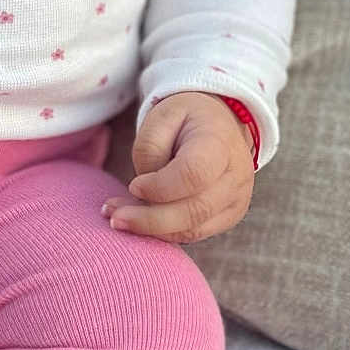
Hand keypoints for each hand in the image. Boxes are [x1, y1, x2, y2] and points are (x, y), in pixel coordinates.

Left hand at [100, 91, 255, 243]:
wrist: (218, 124)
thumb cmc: (185, 118)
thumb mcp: (161, 116)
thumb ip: (149, 150)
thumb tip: (143, 194)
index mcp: (220, 143)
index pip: (193, 175)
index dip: (159, 187)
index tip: (133, 185)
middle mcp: (235, 176)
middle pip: (194, 210)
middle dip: (149, 219)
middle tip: (113, 216)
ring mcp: (236, 200)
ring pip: (193, 229)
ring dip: (152, 230)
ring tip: (119, 218)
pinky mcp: (228, 217)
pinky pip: (194, 234)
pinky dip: (163, 233)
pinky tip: (139, 222)